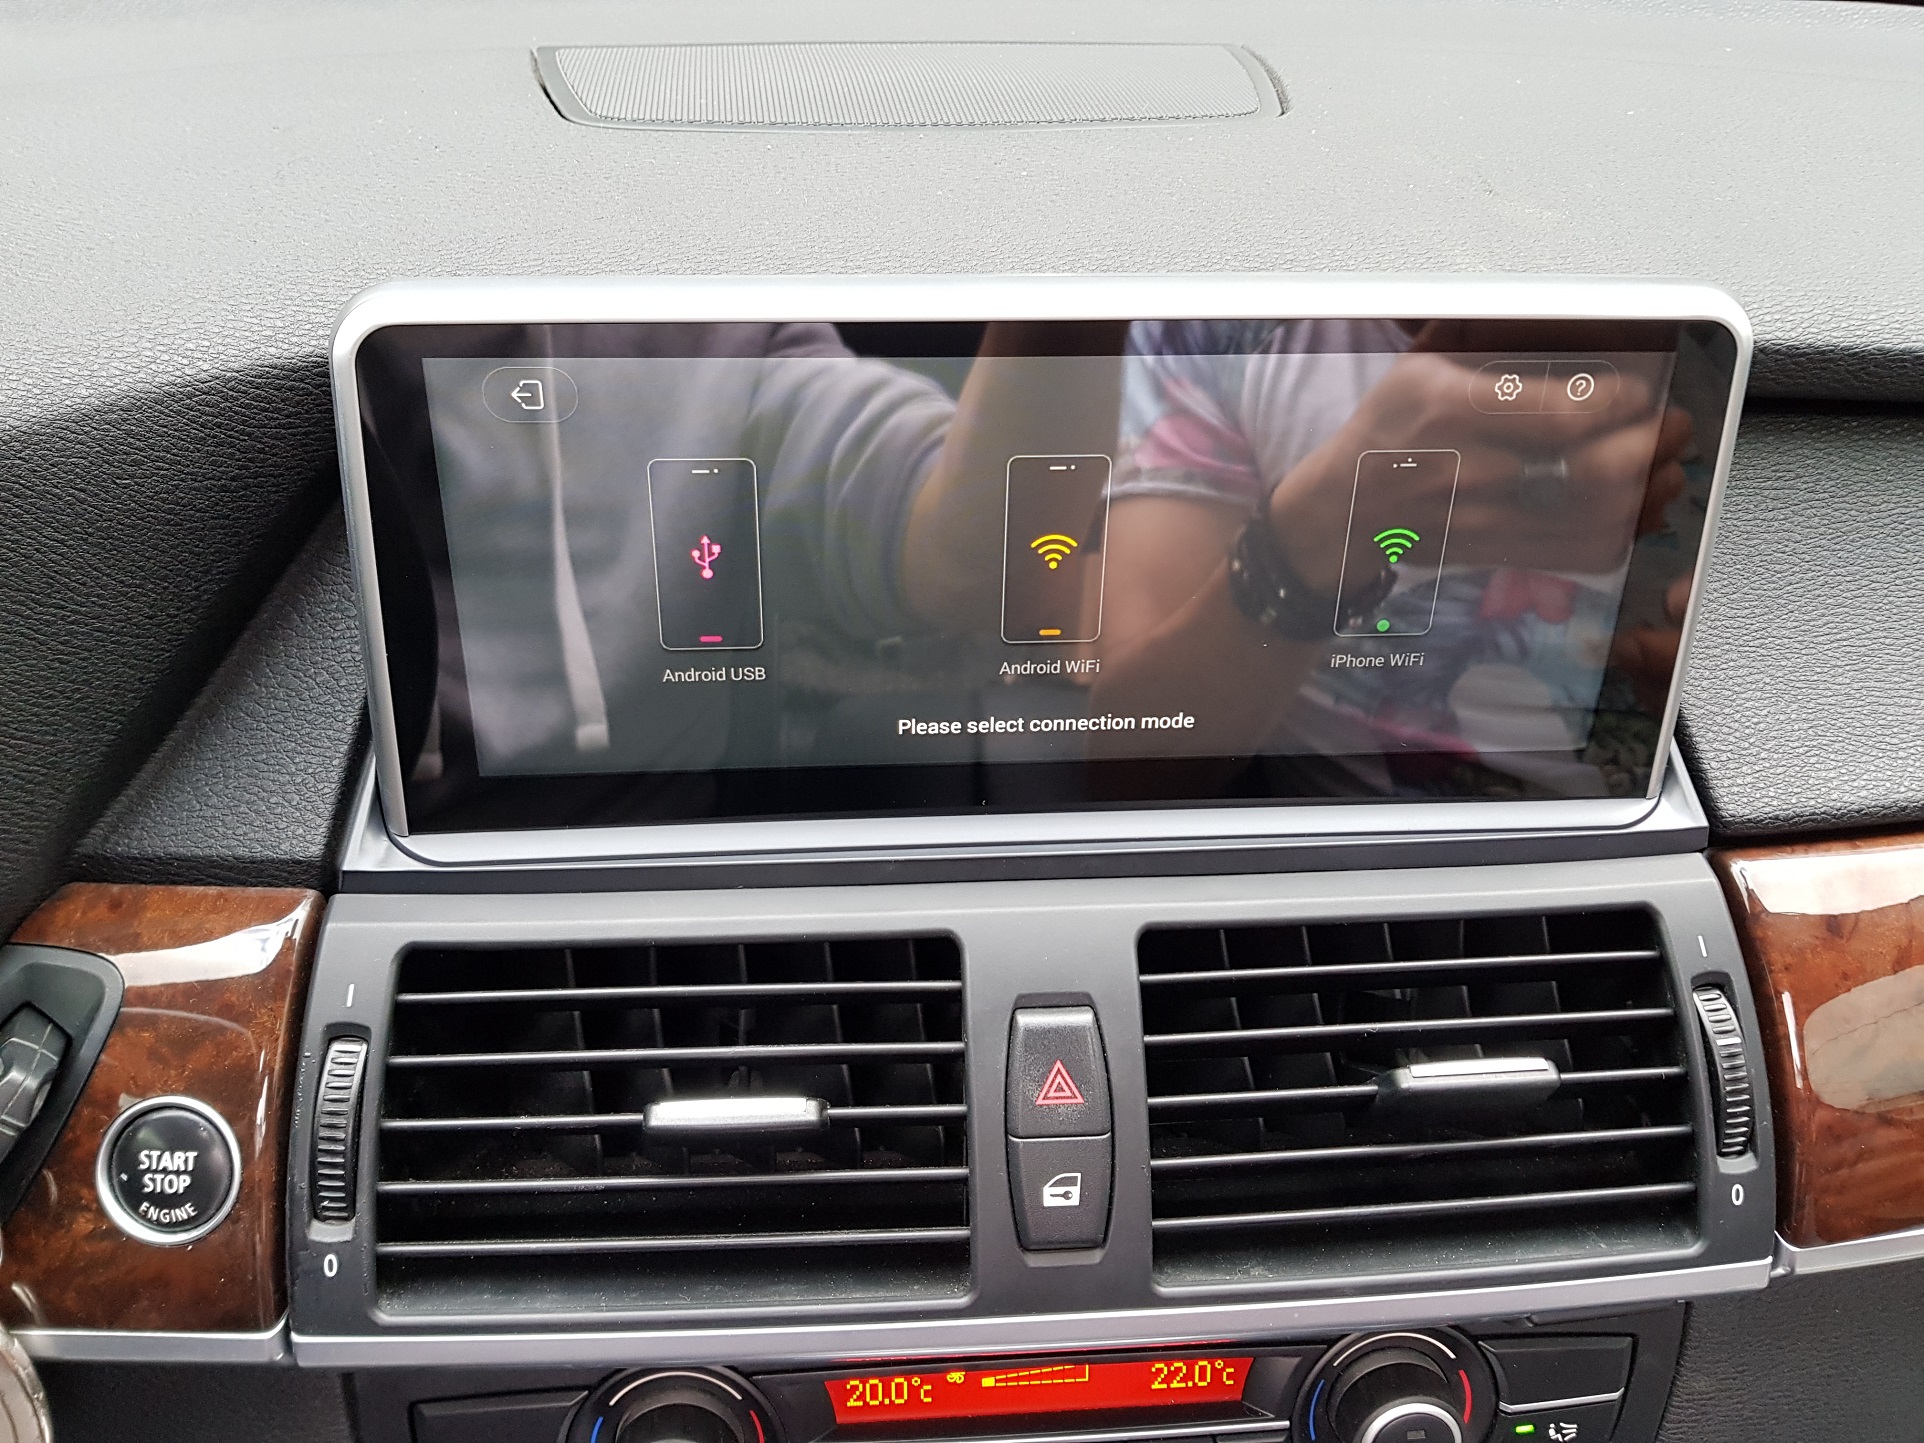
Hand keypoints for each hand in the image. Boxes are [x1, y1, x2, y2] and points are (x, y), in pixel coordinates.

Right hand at [1264, 349, 1685, 590]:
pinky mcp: (1494, 557)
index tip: (1641, 389)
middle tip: (1672, 423)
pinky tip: (1635, 508)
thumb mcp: (1421, 363)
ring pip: (1594, 519)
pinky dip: (1622, 532)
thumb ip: (1490, 333)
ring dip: (1647, 491)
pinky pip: (1577, 555)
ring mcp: (1482, 524)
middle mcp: (1467, 472)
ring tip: (1667, 463)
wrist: (1339, 513)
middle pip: (1590, 472)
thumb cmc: (1386, 429)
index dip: (1620, 402)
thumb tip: (1572, 309)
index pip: (1560, 413)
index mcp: (1449, 410)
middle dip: (1650, 445)